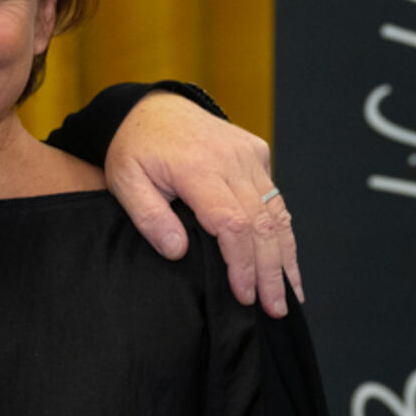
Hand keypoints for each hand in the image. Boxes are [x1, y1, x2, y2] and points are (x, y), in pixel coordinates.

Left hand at [102, 91, 301, 315]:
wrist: (150, 107)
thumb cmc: (135, 148)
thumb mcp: (125, 182)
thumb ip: (149, 218)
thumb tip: (177, 251)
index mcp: (198, 168)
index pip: (232, 224)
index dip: (242, 264)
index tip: (244, 296)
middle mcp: (231, 159)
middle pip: (263, 223)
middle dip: (272, 270)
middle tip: (276, 309)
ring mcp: (248, 154)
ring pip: (277, 211)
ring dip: (286, 255)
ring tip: (290, 293)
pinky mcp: (256, 152)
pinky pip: (274, 197)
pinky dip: (283, 230)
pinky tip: (286, 259)